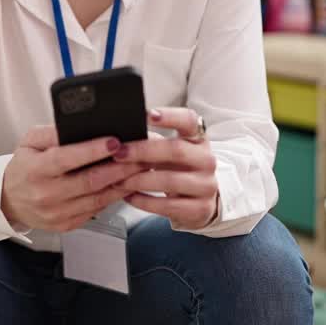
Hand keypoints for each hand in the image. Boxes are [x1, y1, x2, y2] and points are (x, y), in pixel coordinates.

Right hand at [1, 125, 146, 232]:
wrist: (8, 200)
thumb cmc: (24, 166)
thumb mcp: (29, 142)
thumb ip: (53, 132)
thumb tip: (80, 125)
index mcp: (36, 170)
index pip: (67, 159)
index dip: (93, 150)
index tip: (115, 141)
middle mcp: (46, 194)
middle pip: (90, 181)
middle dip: (119, 167)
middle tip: (141, 154)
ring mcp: (57, 213)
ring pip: (98, 198)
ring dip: (123, 182)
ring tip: (141, 167)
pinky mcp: (67, 225)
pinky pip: (97, 210)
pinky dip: (114, 196)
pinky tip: (126, 184)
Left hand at [115, 108, 219, 229]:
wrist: (200, 199)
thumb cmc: (178, 169)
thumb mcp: (170, 151)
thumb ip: (152, 141)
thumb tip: (120, 136)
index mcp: (198, 139)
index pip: (189, 120)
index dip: (170, 116)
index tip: (147, 115)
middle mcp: (206, 160)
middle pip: (176, 150)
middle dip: (143, 151)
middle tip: (119, 153)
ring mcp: (206, 185)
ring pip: (170, 180)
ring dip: (140, 180)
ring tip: (119, 180)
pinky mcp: (200, 209)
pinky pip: (168, 206)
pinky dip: (144, 202)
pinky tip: (130, 197)